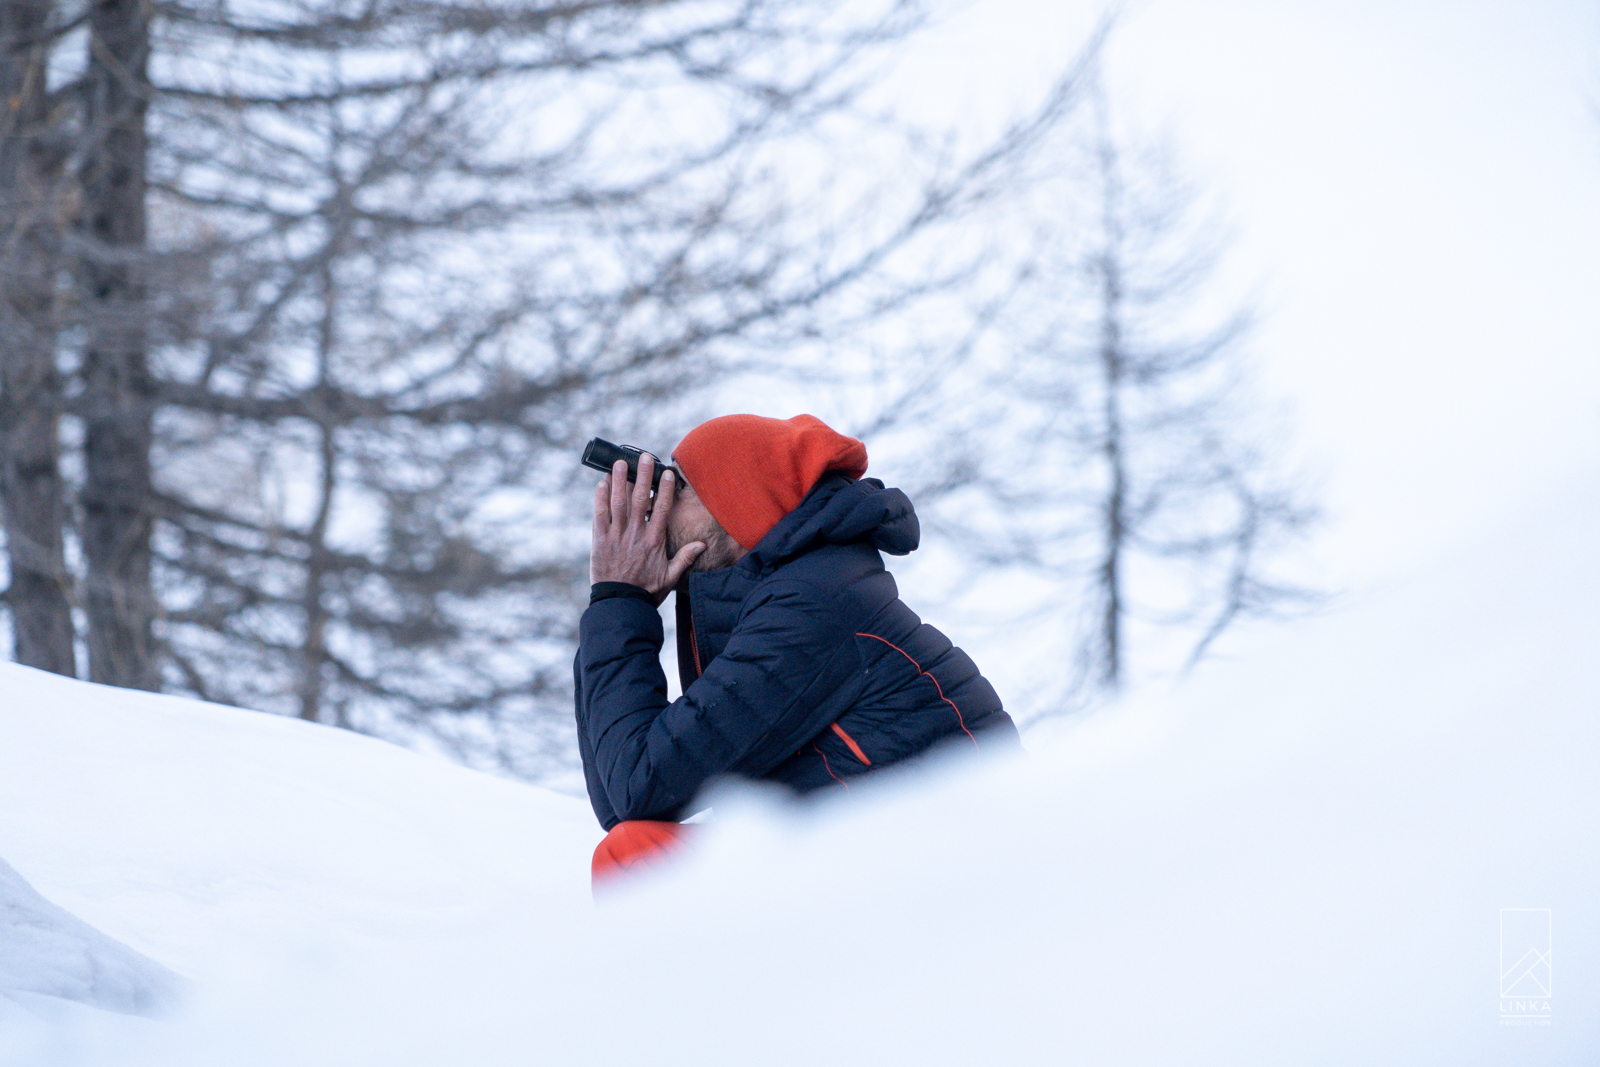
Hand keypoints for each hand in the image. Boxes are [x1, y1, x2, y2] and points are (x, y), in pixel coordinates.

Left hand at [591, 452, 703, 604]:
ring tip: (620, 463)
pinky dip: (600, 499)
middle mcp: (635, 535)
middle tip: (645, 457)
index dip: (665, 489)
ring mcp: (616, 536)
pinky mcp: (600, 541)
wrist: (621, 604)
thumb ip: (685, 558)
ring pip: (618, 503)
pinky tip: (602, 484)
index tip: (667, 473)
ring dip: (619, 481)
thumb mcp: (670, 577)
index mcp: (654, 541)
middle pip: (640, 499)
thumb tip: (702, 544)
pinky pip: (600, 515)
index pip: (661, 509)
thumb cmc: (647, 590)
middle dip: (643, 476)